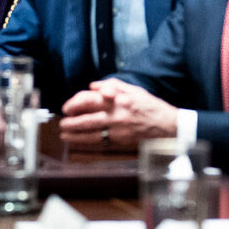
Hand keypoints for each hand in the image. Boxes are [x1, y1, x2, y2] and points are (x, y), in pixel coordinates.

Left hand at [60, 78, 177, 150]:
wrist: (166, 124)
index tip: (67, 107)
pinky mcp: (121, 140)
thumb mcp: (132, 89)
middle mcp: (116, 114)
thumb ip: (111, 85)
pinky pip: (100, 142)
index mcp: (118, 98)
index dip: (75, 103)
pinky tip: (78, 143)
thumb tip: (93, 86)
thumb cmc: (150, 106)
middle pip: (87, 118)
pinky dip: (87, 143)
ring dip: (75, 134)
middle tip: (62, 123)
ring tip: (64, 134)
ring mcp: (118, 129)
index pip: (89, 99)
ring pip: (91, 132)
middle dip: (71, 122)